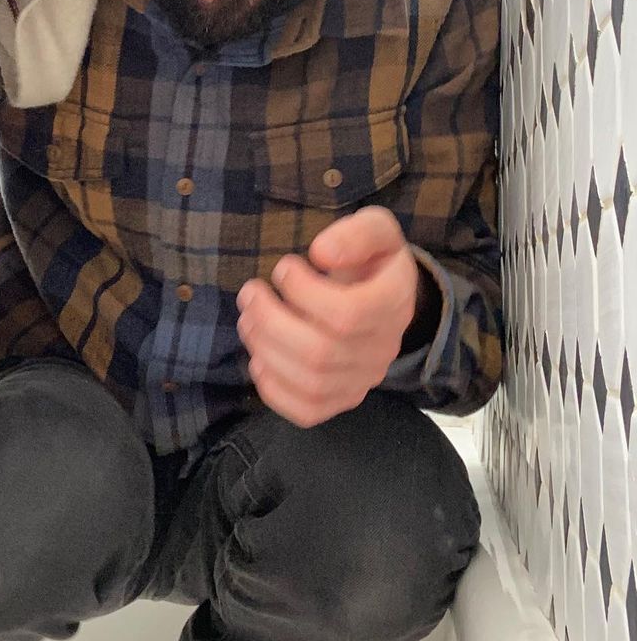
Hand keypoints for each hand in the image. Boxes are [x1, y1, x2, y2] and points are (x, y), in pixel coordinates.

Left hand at [236, 207, 418, 426]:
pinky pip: (307, 411)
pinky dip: (273, 389)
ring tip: (248, 319)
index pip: (347, 314)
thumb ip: (356, 234)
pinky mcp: (342, 399)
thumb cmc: (371, 260)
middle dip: (270, 321)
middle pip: (320, 352)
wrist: (385, 299)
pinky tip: (260, 358)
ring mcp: (362, 380)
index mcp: (393, 304)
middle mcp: (382, 350)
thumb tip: (321, 253)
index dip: (302, 291)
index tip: (284, 267)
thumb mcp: (376, 228)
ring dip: (264, 350)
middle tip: (250, 293)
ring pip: (309, 383)